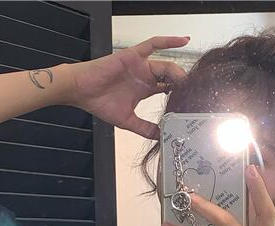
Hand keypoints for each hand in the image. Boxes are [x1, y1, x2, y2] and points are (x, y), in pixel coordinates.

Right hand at [66, 36, 189, 138]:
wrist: (82, 91)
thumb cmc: (100, 103)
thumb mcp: (128, 121)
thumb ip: (144, 128)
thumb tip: (160, 137)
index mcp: (146, 89)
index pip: (169, 89)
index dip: (180, 95)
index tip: (190, 104)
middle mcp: (146, 76)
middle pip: (171, 77)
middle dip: (182, 85)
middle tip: (192, 94)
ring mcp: (141, 65)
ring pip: (166, 65)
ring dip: (178, 72)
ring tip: (187, 81)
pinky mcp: (134, 55)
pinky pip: (153, 44)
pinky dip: (168, 41)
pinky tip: (183, 40)